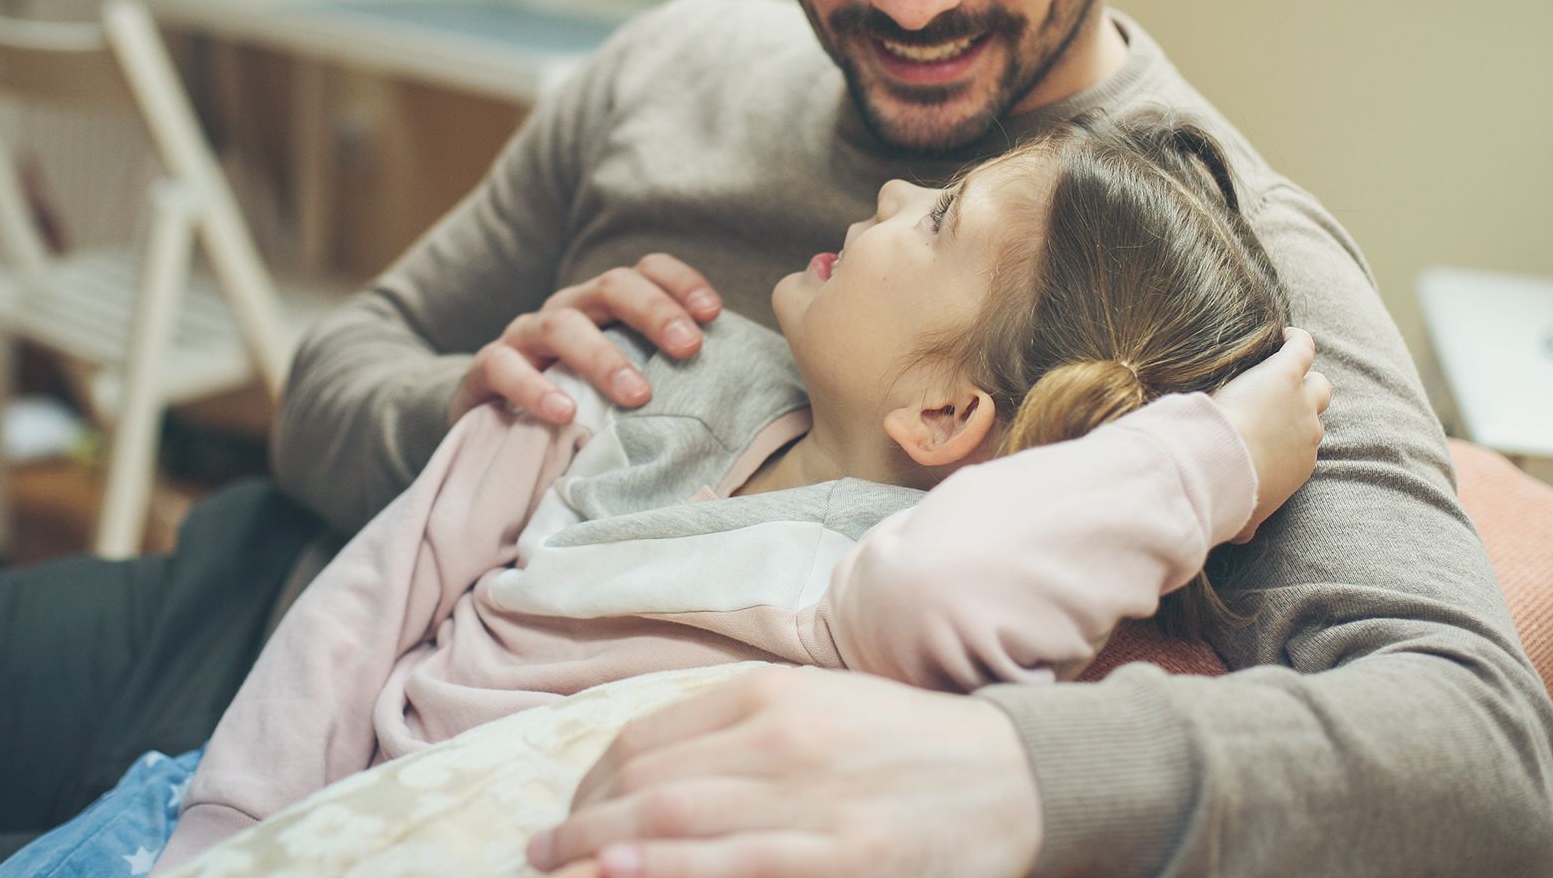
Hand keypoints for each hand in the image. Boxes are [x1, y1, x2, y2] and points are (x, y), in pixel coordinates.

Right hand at [448, 254, 721, 425]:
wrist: (493, 425)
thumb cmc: (579, 404)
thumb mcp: (624, 384)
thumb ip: (666, 375)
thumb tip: (737, 391)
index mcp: (604, 306)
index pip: (645, 271)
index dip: (681, 283)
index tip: (714, 314)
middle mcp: (566, 310)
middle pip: (609, 287)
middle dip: (652, 311)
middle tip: (687, 347)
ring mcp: (524, 336)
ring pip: (561, 326)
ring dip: (603, 357)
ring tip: (637, 395)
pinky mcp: (485, 371)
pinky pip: (504, 368)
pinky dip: (533, 388)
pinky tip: (564, 413)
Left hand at [528, 668, 1042, 877]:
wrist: (1013, 775)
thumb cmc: (906, 745)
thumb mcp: (818, 705)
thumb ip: (739, 729)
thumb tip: (645, 772)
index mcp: (768, 692)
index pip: (646, 737)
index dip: (590, 783)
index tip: (568, 816)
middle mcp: (778, 736)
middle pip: (645, 780)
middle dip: (579, 824)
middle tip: (539, 857)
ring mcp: (808, 798)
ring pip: (672, 820)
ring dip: (598, 849)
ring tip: (554, 872)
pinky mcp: (839, 855)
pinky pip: (733, 864)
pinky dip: (664, 869)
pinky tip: (616, 874)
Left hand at [1213, 326, 1330, 541]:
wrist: (1225, 464)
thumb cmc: (1231, 493)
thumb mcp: (1244, 518)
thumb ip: (1247, 524)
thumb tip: (1245, 537)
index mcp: (1299, 465)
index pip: (1305, 445)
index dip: (1290, 435)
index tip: (1273, 430)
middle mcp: (1309, 434)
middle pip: (1318, 413)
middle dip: (1302, 405)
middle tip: (1280, 397)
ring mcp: (1300, 403)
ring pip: (1317, 384)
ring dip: (1302, 375)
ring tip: (1285, 360)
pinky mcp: (1284, 374)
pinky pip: (1302, 349)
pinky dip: (1295, 340)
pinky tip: (1283, 333)